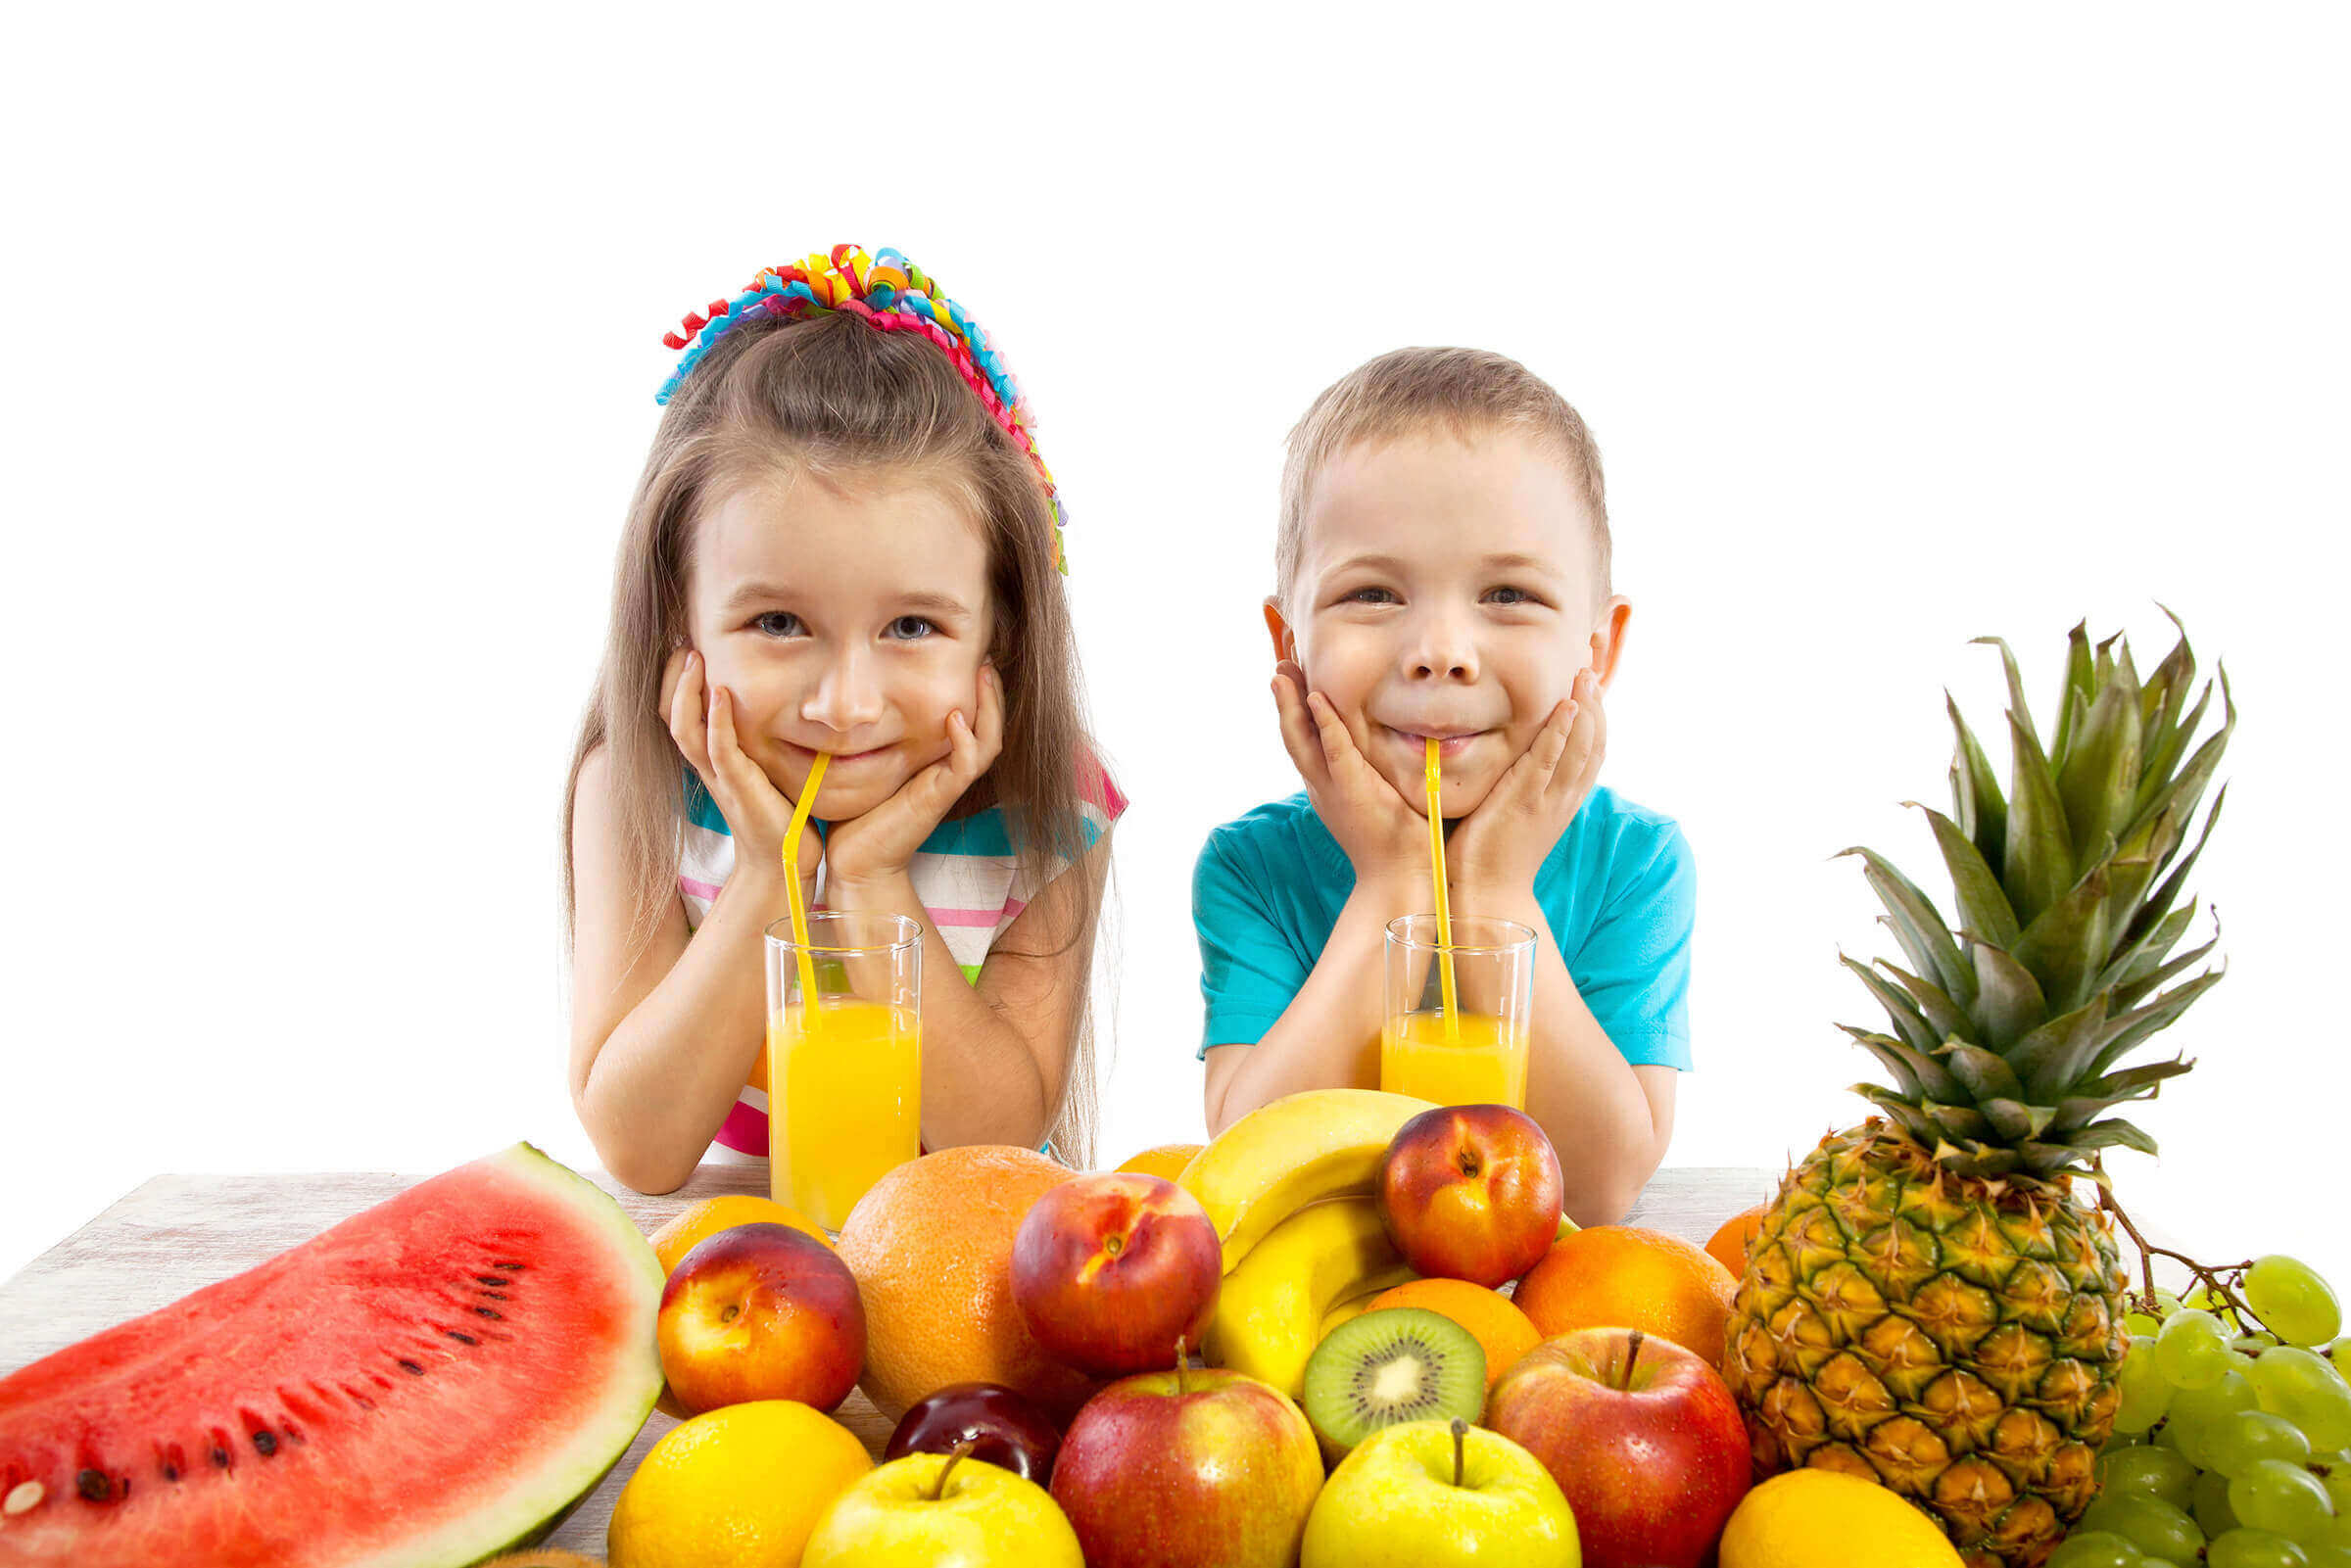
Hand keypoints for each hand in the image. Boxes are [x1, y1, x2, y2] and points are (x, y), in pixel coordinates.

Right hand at [660, 648, 818, 886]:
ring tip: (694, 656)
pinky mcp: (738, 787)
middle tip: (683, 643)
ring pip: (684, 728)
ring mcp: (719, 777)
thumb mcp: (764, 767)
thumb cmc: (779, 814)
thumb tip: (775, 703)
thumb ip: (758, 739)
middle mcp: (707, 765)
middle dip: (672, 677)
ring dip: (687, 691)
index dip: (675, 681)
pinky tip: (720, 693)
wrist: (783, 861)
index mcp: (710, 759)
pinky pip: (718, 749)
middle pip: (668, 715)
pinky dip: (716, 720)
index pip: (677, 713)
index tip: (687, 647)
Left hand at [824, 664, 1005, 892]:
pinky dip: (966, 742)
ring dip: (989, 709)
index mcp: (938, 761)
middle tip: (986, 659)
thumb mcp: (868, 762)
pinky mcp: (939, 799)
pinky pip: (966, 766)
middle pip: (990, 726)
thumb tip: (859, 698)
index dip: (977, 691)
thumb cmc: (858, 815)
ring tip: (984, 677)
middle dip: (992, 692)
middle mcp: (949, 771)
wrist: (857, 861)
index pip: (972, 719)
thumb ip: (876, 735)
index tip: (970, 658)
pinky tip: (954, 717)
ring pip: (988, 742)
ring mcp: (947, 785)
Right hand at [1272, 661, 1430, 891]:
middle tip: (1280, 663)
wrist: (1402, 880)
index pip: (1305, 741)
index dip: (1294, 709)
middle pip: (1293, 735)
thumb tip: (1404, 743)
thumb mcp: (1384, 798)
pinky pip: (1335, 751)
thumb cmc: (1402, 842)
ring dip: (1291, 703)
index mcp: (1328, 786)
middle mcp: (1322, 785)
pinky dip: (1325, 723)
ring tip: (1282, 671)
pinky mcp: (1351, 791)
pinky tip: (1316, 698)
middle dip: (1284, 698)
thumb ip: (1381, 772)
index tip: (1292, 678)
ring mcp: (1333, 789)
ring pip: (1301, 739)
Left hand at [1448, 664, 1605, 895]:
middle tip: (1588, 671)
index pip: (1590, 755)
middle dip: (1595, 706)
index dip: (1595, 720)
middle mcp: (1562, 800)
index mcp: (1562, 803)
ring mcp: (1546, 801)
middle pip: (1593, 746)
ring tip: (1583, 677)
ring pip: (1579, 749)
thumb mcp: (1514, 816)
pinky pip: (1550, 761)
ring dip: (1584, 709)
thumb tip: (1512, 762)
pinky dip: (1561, 732)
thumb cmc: (1488, 858)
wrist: (1484, 896)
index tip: (1589, 691)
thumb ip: (1521, 789)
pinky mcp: (1524, 803)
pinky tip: (1566, 707)